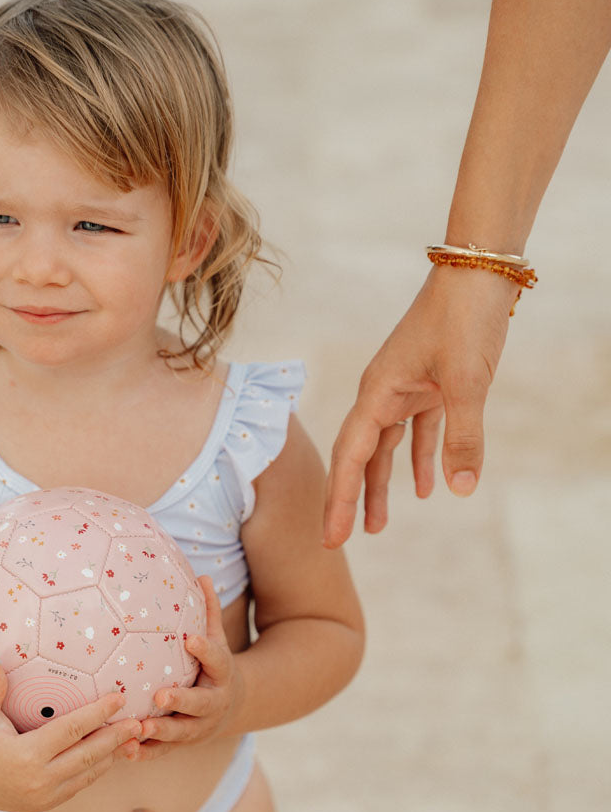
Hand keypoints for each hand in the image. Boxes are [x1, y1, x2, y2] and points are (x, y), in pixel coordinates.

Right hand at [0, 658, 142, 811]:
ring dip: (112, 754)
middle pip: (89, 754)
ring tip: (134, 736)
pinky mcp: (45, 804)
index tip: (119, 697)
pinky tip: (111, 753)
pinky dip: (97, 769)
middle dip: (116, 737)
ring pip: (89, 773)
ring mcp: (44, 797)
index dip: (97, 713)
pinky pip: (79, 785)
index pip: (71, 731)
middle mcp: (39, 781)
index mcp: (25, 757)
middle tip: (140, 720)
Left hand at [135, 576, 242, 759]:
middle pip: (199, 705)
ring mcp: (198, 727)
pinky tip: (123, 749)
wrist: (231, 709)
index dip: (205, 650)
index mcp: (222, 675)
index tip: (191, 639)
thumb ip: (209, 612)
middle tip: (161, 697)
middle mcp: (213, 704)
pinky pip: (162, 752)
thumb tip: (203, 575)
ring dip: (159, 733)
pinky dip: (144, 753)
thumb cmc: (213, 667)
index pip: (217, 660)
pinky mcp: (182, 744)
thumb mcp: (218, 640)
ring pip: (179, 733)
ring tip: (137, 728)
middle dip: (181, 703)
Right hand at [324, 264, 515, 545]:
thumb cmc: (464, 319)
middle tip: (337, 540)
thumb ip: (463, 437)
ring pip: (385, 448)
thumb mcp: (467, 382)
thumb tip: (461, 489)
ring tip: (378, 527)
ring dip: (381, 485)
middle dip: (349, 498)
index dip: (340, 499)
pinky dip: (419, 458)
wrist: (479, 271)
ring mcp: (404, 389)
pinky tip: (426, 487)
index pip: (351, 457)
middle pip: (358, 456)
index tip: (332, 537)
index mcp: (378, 392)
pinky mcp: (430, 385)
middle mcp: (382, 393)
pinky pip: (417, 432)